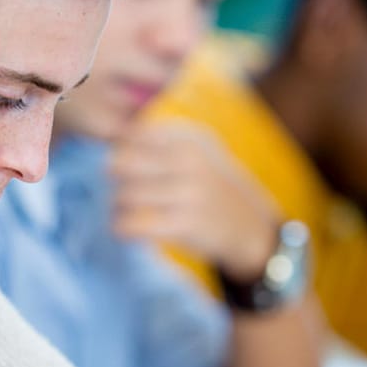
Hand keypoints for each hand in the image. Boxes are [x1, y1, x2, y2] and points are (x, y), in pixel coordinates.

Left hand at [110, 121, 279, 280]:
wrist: (252, 228)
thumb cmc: (213, 187)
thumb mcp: (198, 150)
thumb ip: (160, 139)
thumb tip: (114, 140)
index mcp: (189, 138)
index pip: (133, 135)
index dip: (122, 153)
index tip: (131, 169)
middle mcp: (190, 160)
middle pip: (121, 163)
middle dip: (116, 179)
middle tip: (124, 190)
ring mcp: (189, 192)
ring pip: (124, 195)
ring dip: (118, 207)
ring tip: (127, 212)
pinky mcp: (186, 225)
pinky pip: (132, 224)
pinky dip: (121, 228)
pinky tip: (126, 230)